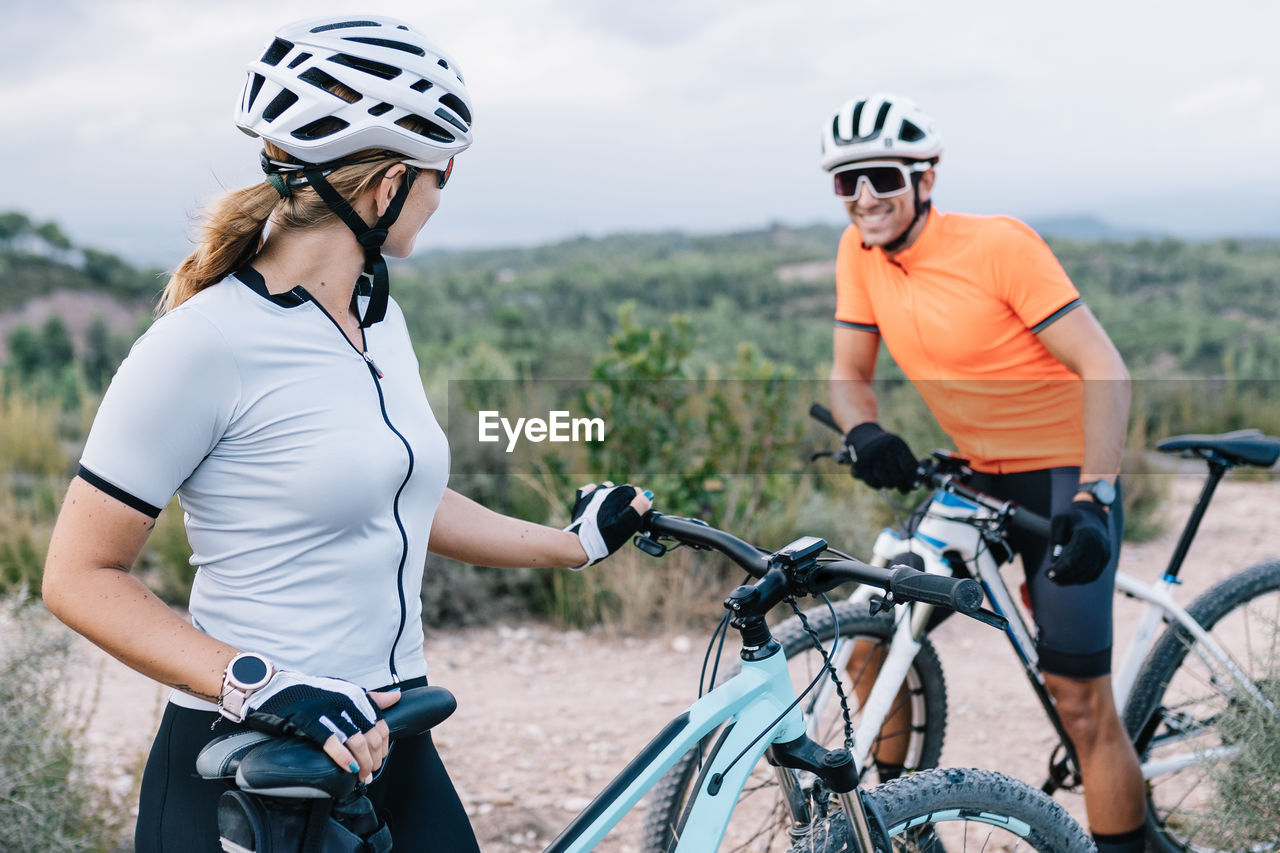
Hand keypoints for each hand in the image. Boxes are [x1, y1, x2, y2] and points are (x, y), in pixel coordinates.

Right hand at [243, 671, 395, 782]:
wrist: (279, 688)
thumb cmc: (313, 692)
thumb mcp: (344, 691)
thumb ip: (370, 698)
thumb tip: (396, 697)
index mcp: (357, 697)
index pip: (381, 726)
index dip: (382, 747)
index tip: (378, 760)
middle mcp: (347, 703)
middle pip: (372, 738)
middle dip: (373, 760)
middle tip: (369, 773)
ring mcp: (331, 712)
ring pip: (357, 742)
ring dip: (362, 764)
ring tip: (360, 776)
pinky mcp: (312, 721)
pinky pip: (333, 743)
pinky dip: (344, 758)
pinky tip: (348, 769)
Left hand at [564, 482, 651, 567]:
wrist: (580, 544)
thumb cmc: (606, 537)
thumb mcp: (628, 524)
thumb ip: (639, 507)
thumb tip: (648, 495)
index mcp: (618, 493)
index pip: (636, 492)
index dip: (638, 504)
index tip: (635, 517)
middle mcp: (606, 489)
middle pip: (622, 490)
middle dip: (626, 501)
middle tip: (623, 520)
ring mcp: (592, 493)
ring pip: (608, 489)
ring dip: (612, 498)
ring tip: (611, 515)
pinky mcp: (582, 500)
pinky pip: (591, 490)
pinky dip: (596, 494)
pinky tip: (597, 505)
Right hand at [844, 422, 917, 492]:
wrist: (864, 437)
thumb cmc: (888, 448)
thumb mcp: (900, 450)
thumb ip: (911, 464)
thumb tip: (920, 480)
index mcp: (896, 445)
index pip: (909, 467)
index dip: (914, 479)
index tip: (916, 486)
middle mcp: (883, 449)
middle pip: (898, 477)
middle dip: (903, 487)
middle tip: (905, 490)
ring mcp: (870, 457)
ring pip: (886, 482)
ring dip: (891, 485)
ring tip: (891, 483)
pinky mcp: (860, 465)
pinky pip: (874, 483)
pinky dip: (878, 485)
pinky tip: (879, 481)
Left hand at [1047, 499, 1110, 585]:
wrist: (1094, 517)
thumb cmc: (1072, 519)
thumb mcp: (1059, 521)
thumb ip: (1055, 538)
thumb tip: (1054, 559)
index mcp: (1087, 534)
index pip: (1074, 556)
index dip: (1061, 568)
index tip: (1048, 573)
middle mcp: (1099, 545)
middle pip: (1080, 567)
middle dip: (1063, 575)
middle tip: (1049, 576)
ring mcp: (1104, 553)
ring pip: (1087, 573)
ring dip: (1070, 580)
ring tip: (1055, 579)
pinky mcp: (1105, 560)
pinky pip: (1093, 575)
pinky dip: (1080, 580)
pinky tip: (1067, 579)